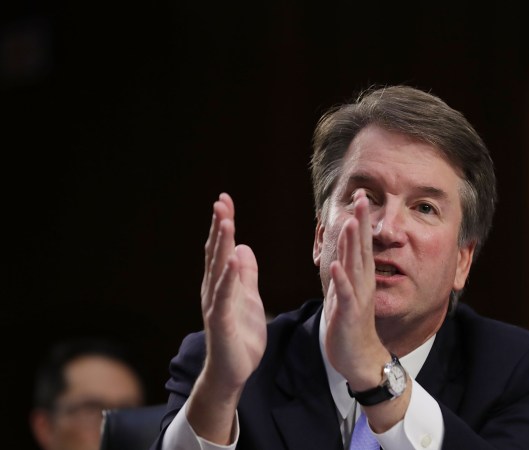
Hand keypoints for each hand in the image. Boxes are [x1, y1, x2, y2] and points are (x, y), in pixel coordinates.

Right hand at [200, 192, 266, 388]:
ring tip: (225, 222)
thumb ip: (246, 274)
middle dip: (219, 226)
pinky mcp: (221, 322)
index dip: (224, 223)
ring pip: (218, 270)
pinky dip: (228, 277)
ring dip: (221, 245)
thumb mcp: (249, 298)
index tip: (225, 200)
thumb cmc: (239, 335)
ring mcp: (215, 305)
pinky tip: (232, 260)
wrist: (233, 371)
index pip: (222, 248)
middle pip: (216, 253)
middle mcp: (214, 289)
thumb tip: (243, 247)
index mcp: (222, 283)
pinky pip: (224, 296)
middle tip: (221, 202)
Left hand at [324, 189, 388, 389]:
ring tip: (351, 222)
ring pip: (354, 266)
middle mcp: (361, 282)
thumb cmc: (351, 322)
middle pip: (361, 247)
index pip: (360, 242)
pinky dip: (340, 280)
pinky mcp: (349, 313)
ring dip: (352, 244)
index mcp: (360, 276)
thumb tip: (342, 249)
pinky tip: (336, 265)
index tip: (360, 194)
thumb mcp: (348, 290)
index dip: (360, 218)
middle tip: (363, 196)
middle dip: (361, 221)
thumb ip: (347, 269)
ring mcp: (356, 297)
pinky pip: (344, 295)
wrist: (360, 358)